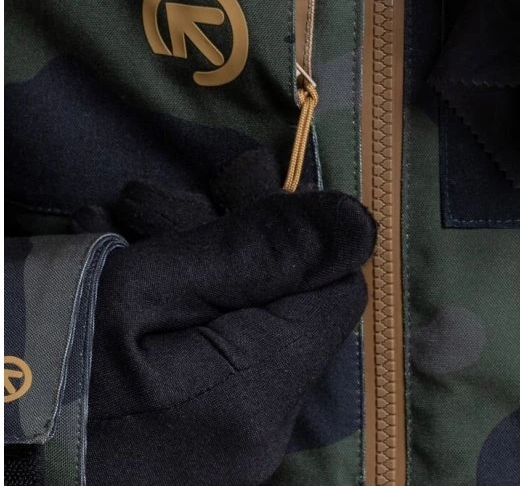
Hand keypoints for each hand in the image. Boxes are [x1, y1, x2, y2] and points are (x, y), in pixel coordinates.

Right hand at [86, 172, 374, 485]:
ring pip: (241, 327)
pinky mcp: (180, 458)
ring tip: (111, 234)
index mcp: (253, 392)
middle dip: (223, 234)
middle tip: (142, 205)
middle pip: (282, 303)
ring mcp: (215, 458)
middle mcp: (252, 438)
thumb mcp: (134, 285)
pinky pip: (205, 367)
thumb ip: (254, 254)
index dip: (290, 225)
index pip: (335, 287)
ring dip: (185, 262)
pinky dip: (167, 315)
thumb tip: (360, 222)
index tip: (224, 188)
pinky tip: (107, 279)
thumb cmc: (32, 358)